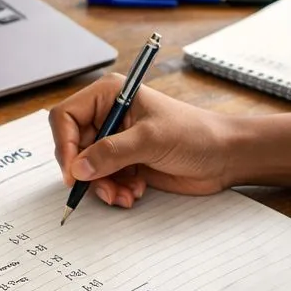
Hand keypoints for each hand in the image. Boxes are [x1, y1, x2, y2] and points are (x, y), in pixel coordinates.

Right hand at [48, 73, 235, 207]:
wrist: (225, 156)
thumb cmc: (195, 134)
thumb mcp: (151, 139)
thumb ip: (112, 153)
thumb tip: (78, 168)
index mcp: (109, 95)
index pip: (66, 116)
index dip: (65, 144)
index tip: (74, 172)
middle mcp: (109, 115)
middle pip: (74, 146)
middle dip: (87, 171)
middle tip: (103, 188)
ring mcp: (117, 140)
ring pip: (87, 168)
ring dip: (102, 186)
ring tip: (124, 195)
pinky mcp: (126, 162)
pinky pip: (103, 180)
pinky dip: (114, 190)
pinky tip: (134, 192)